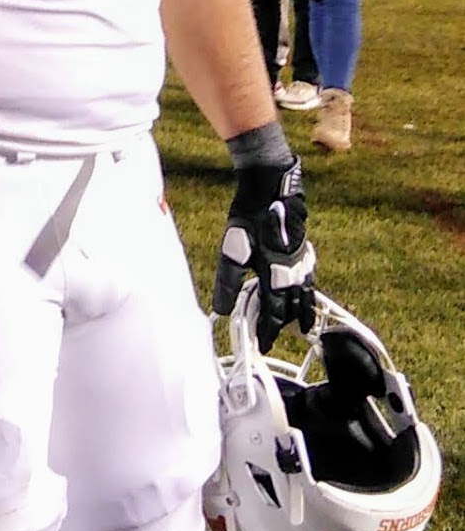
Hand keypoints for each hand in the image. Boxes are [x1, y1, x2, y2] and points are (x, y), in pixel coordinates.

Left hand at [212, 124, 316, 351]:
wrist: (271, 186)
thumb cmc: (250, 215)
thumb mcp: (232, 248)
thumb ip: (228, 281)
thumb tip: (220, 309)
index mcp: (277, 274)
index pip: (272, 312)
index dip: (266, 330)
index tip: (262, 344)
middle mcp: (294, 270)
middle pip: (291, 306)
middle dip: (284, 324)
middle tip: (279, 338)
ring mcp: (303, 259)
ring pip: (305, 293)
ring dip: (301, 310)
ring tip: (303, 325)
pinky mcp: (305, 247)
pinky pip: (310, 277)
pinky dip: (309, 290)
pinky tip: (306, 289)